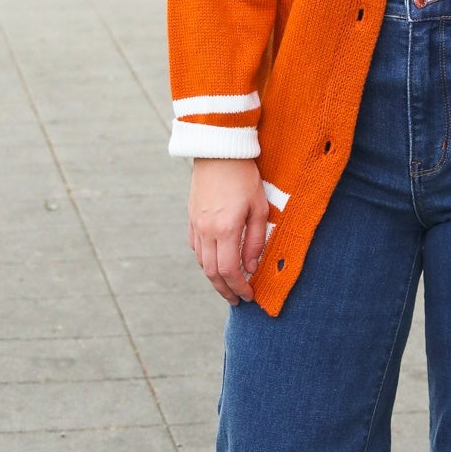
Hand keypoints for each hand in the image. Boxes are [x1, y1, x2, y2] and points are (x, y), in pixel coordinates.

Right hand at [188, 158, 269, 304]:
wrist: (219, 151)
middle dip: (225, 290)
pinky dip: (205, 260)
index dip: (239, 288)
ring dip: (214, 278)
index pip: (229, 271)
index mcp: (226, 229)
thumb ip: (256, 241)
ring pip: (201, 262)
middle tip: (237, 300)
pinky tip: (216, 262)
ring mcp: (196, 224)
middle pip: (212, 272)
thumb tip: (250, 269)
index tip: (249, 297)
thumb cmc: (245, 177)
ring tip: (228, 285)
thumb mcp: (260, 208)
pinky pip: (196, 247)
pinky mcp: (191, 216)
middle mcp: (207, 230)